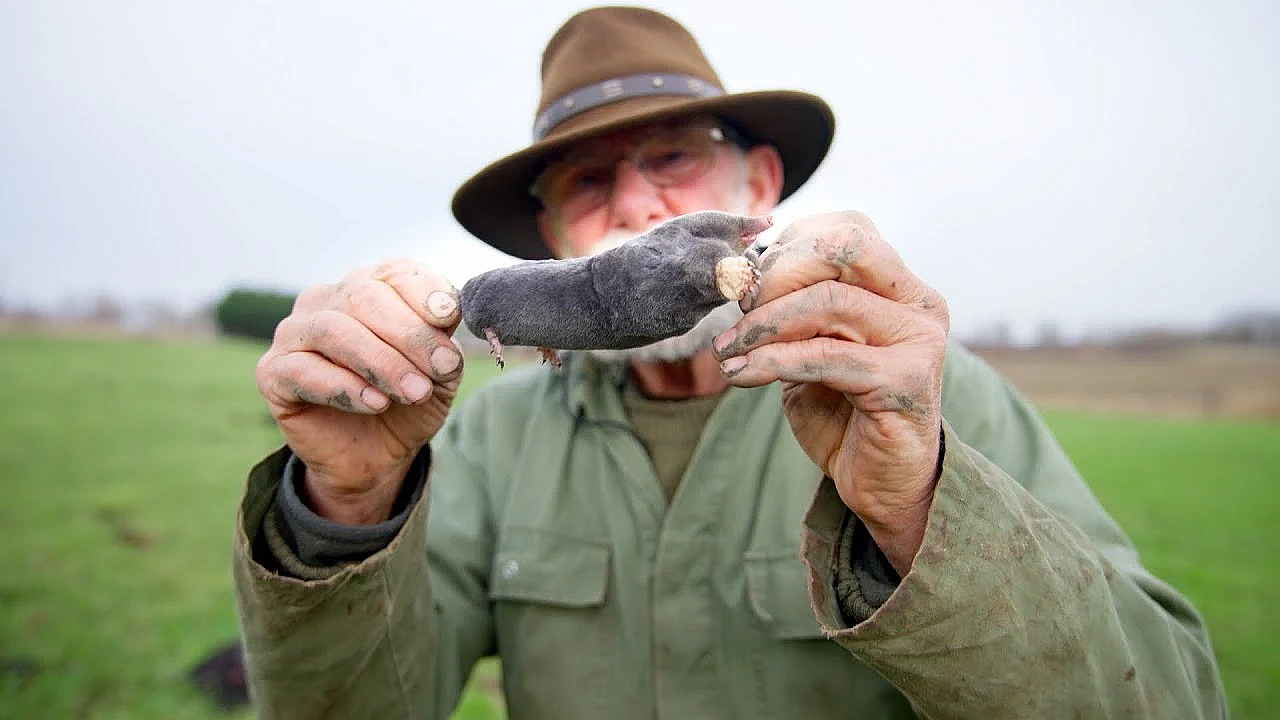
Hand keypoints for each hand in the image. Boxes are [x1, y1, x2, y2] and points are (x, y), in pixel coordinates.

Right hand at [255, 259, 464, 524]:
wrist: (375, 457)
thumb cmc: (407, 401)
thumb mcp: (440, 373)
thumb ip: (444, 342)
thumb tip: (446, 315)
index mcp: (373, 287)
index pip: (397, 273)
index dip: (425, 293)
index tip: (448, 318)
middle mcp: (329, 299)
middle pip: (364, 297)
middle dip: (409, 334)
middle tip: (439, 369)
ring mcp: (295, 333)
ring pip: (333, 329)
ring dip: (380, 362)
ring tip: (413, 392)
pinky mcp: (272, 371)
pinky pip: (304, 370)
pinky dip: (345, 387)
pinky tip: (375, 404)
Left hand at [712, 211, 948, 574]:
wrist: (882, 481)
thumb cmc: (842, 410)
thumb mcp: (809, 346)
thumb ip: (789, 309)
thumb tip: (736, 276)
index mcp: (899, 284)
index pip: (846, 230)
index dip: (787, 247)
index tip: (746, 284)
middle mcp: (918, 303)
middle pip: (845, 248)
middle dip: (778, 274)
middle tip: (737, 310)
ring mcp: (918, 340)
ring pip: (830, 302)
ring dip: (763, 325)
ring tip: (727, 351)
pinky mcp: (904, 382)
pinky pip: (825, 357)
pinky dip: (771, 362)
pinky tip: (739, 374)